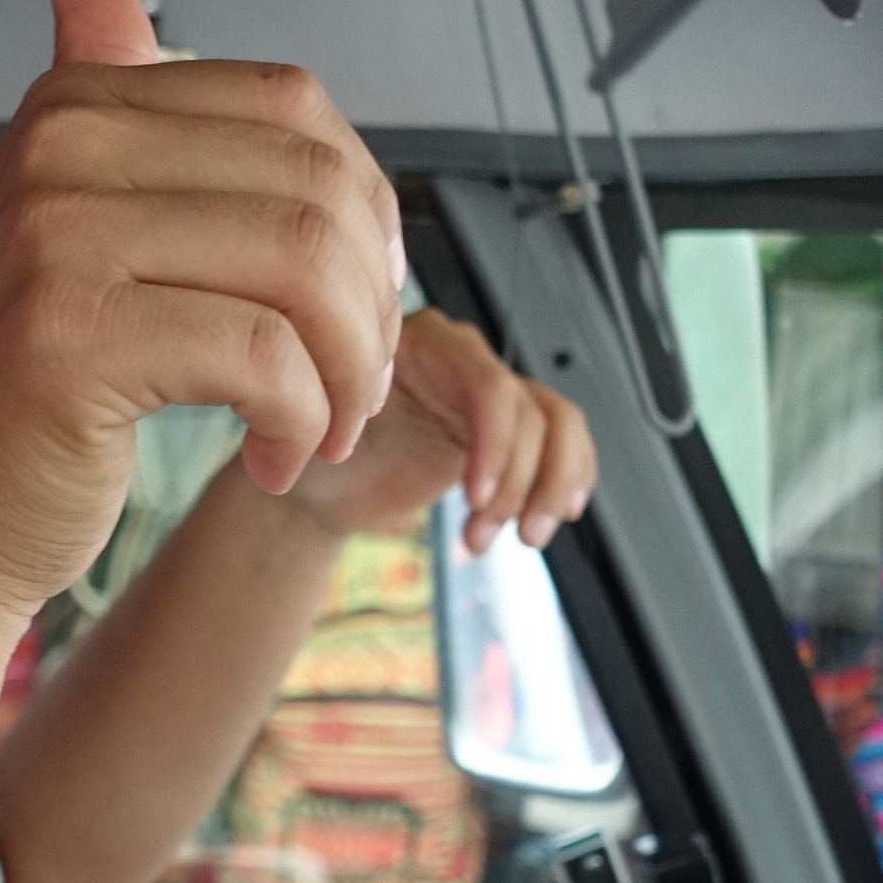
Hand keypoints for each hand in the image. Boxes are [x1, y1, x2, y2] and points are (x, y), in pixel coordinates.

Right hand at [0, 0, 403, 618]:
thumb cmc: (17, 402)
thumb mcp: (63, 234)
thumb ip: (105, 110)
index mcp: (71, 109)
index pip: (291, 107)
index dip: (366, 209)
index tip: (358, 303)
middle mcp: (58, 151)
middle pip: (313, 186)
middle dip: (372, 300)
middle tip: (359, 385)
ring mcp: (55, 240)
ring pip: (302, 268)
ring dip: (350, 368)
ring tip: (328, 425)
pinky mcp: (69, 338)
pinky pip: (260, 357)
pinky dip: (300, 419)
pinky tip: (276, 457)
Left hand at [281, 305, 596, 551]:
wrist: (321, 484)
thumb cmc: (314, 452)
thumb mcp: (322, 434)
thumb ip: (351, 419)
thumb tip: (364, 425)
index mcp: (420, 344)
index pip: (488, 385)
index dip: (496, 445)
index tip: (477, 497)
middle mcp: (463, 359)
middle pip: (530, 412)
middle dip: (518, 484)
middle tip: (485, 533)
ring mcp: (490, 395)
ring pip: (558, 425)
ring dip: (548, 488)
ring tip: (520, 539)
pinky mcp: (506, 432)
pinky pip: (562, 442)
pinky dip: (568, 479)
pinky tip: (553, 518)